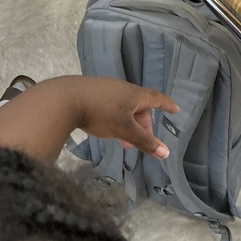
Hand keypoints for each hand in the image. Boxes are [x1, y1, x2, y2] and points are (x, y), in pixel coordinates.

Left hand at [0, 74, 177, 163]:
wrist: (65, 98)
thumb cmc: (100, 112)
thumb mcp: (124, 129)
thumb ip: (144, 141)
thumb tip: (166, 153)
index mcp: (133, 93)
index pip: (155, 97)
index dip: (166, 104)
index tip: (175, 109)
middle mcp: (122, 87)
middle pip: (140, 105)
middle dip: (143, 124)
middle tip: (142, 142)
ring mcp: (106, 88)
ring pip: (125, 107)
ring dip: (129, 124)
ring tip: (123, 142)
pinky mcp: (92, 92)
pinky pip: (112, 105)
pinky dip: (117, 119)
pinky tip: (107, 130)